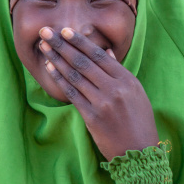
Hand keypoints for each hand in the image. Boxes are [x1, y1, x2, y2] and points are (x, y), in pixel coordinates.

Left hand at [39, 27, 158, 160]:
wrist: (140, 152)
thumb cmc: (139, 121)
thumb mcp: (136, 92)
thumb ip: (119, 71)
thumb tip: (106, 51)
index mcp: (127, 80)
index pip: (99, 55)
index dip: (80, 42)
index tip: (65, 31)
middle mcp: (114, 89)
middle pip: (83, 62)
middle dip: (62, 45)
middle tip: (46, 32)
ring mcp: (102, 103)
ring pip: (74, 76)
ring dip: (56, 59)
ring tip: (44, 46)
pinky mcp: (91, 118)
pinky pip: (71, 94)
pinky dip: (59, 79)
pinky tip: (49, 68)